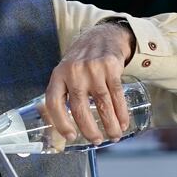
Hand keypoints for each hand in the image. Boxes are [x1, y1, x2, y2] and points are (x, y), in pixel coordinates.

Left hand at [45, 22, 134, 144]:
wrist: (101, 36)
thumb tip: (60, 130)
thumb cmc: (80, 61)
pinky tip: (123, 122)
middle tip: (96, 141)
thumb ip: (63, 95)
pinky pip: (117, 95)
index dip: (60, 122)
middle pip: (79, 107)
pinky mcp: (111, 67)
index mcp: (58, 75)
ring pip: (102, 103)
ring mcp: (92, 68)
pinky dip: (121, 112)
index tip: (71, 136)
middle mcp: (73, 72)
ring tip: (113, 136)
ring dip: (110, 124)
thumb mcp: (65, 72)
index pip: (54, 102)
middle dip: (89, 129)